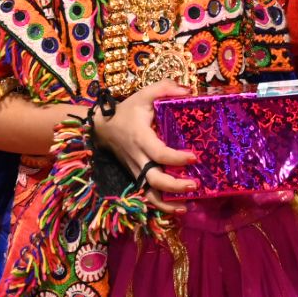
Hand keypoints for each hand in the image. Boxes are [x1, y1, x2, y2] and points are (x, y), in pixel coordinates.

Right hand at [93, 81, 198, 213]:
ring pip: (149, 193)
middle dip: (175, 186)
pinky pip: (147, 194)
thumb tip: (189, 91)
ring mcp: (136, 170)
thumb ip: (165, 89)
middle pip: (154, 179)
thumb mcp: (144, 94)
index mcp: (141, 138)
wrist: (102, 127)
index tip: (195, 157)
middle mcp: (138, 158)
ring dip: (167, 203)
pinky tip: (178, 207)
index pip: (159, 153)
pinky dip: (161, 205)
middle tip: (195, 184)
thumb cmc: (127, 111)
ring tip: (187, 205)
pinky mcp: (136, 176)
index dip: (176, 158)